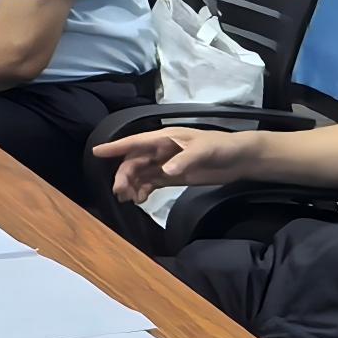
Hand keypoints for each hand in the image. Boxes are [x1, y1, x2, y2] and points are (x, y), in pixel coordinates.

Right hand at [95, 126, 247, 203]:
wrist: (239, 159)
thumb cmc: (221, 147)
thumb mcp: (204, 150)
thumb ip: (184, 160)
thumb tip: (164, 171)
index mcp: (166, 138)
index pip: (136, 142)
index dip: (116, 147)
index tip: (97, 152)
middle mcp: (162, 150)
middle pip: (135, 161)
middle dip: (124, 175)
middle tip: (120, 193)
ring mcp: (166, 163)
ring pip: (141, 173)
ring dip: (132, 185)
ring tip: (129, 199)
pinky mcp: (173, 176)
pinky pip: (151, 182)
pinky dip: (143, 190)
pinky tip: (140, 200)